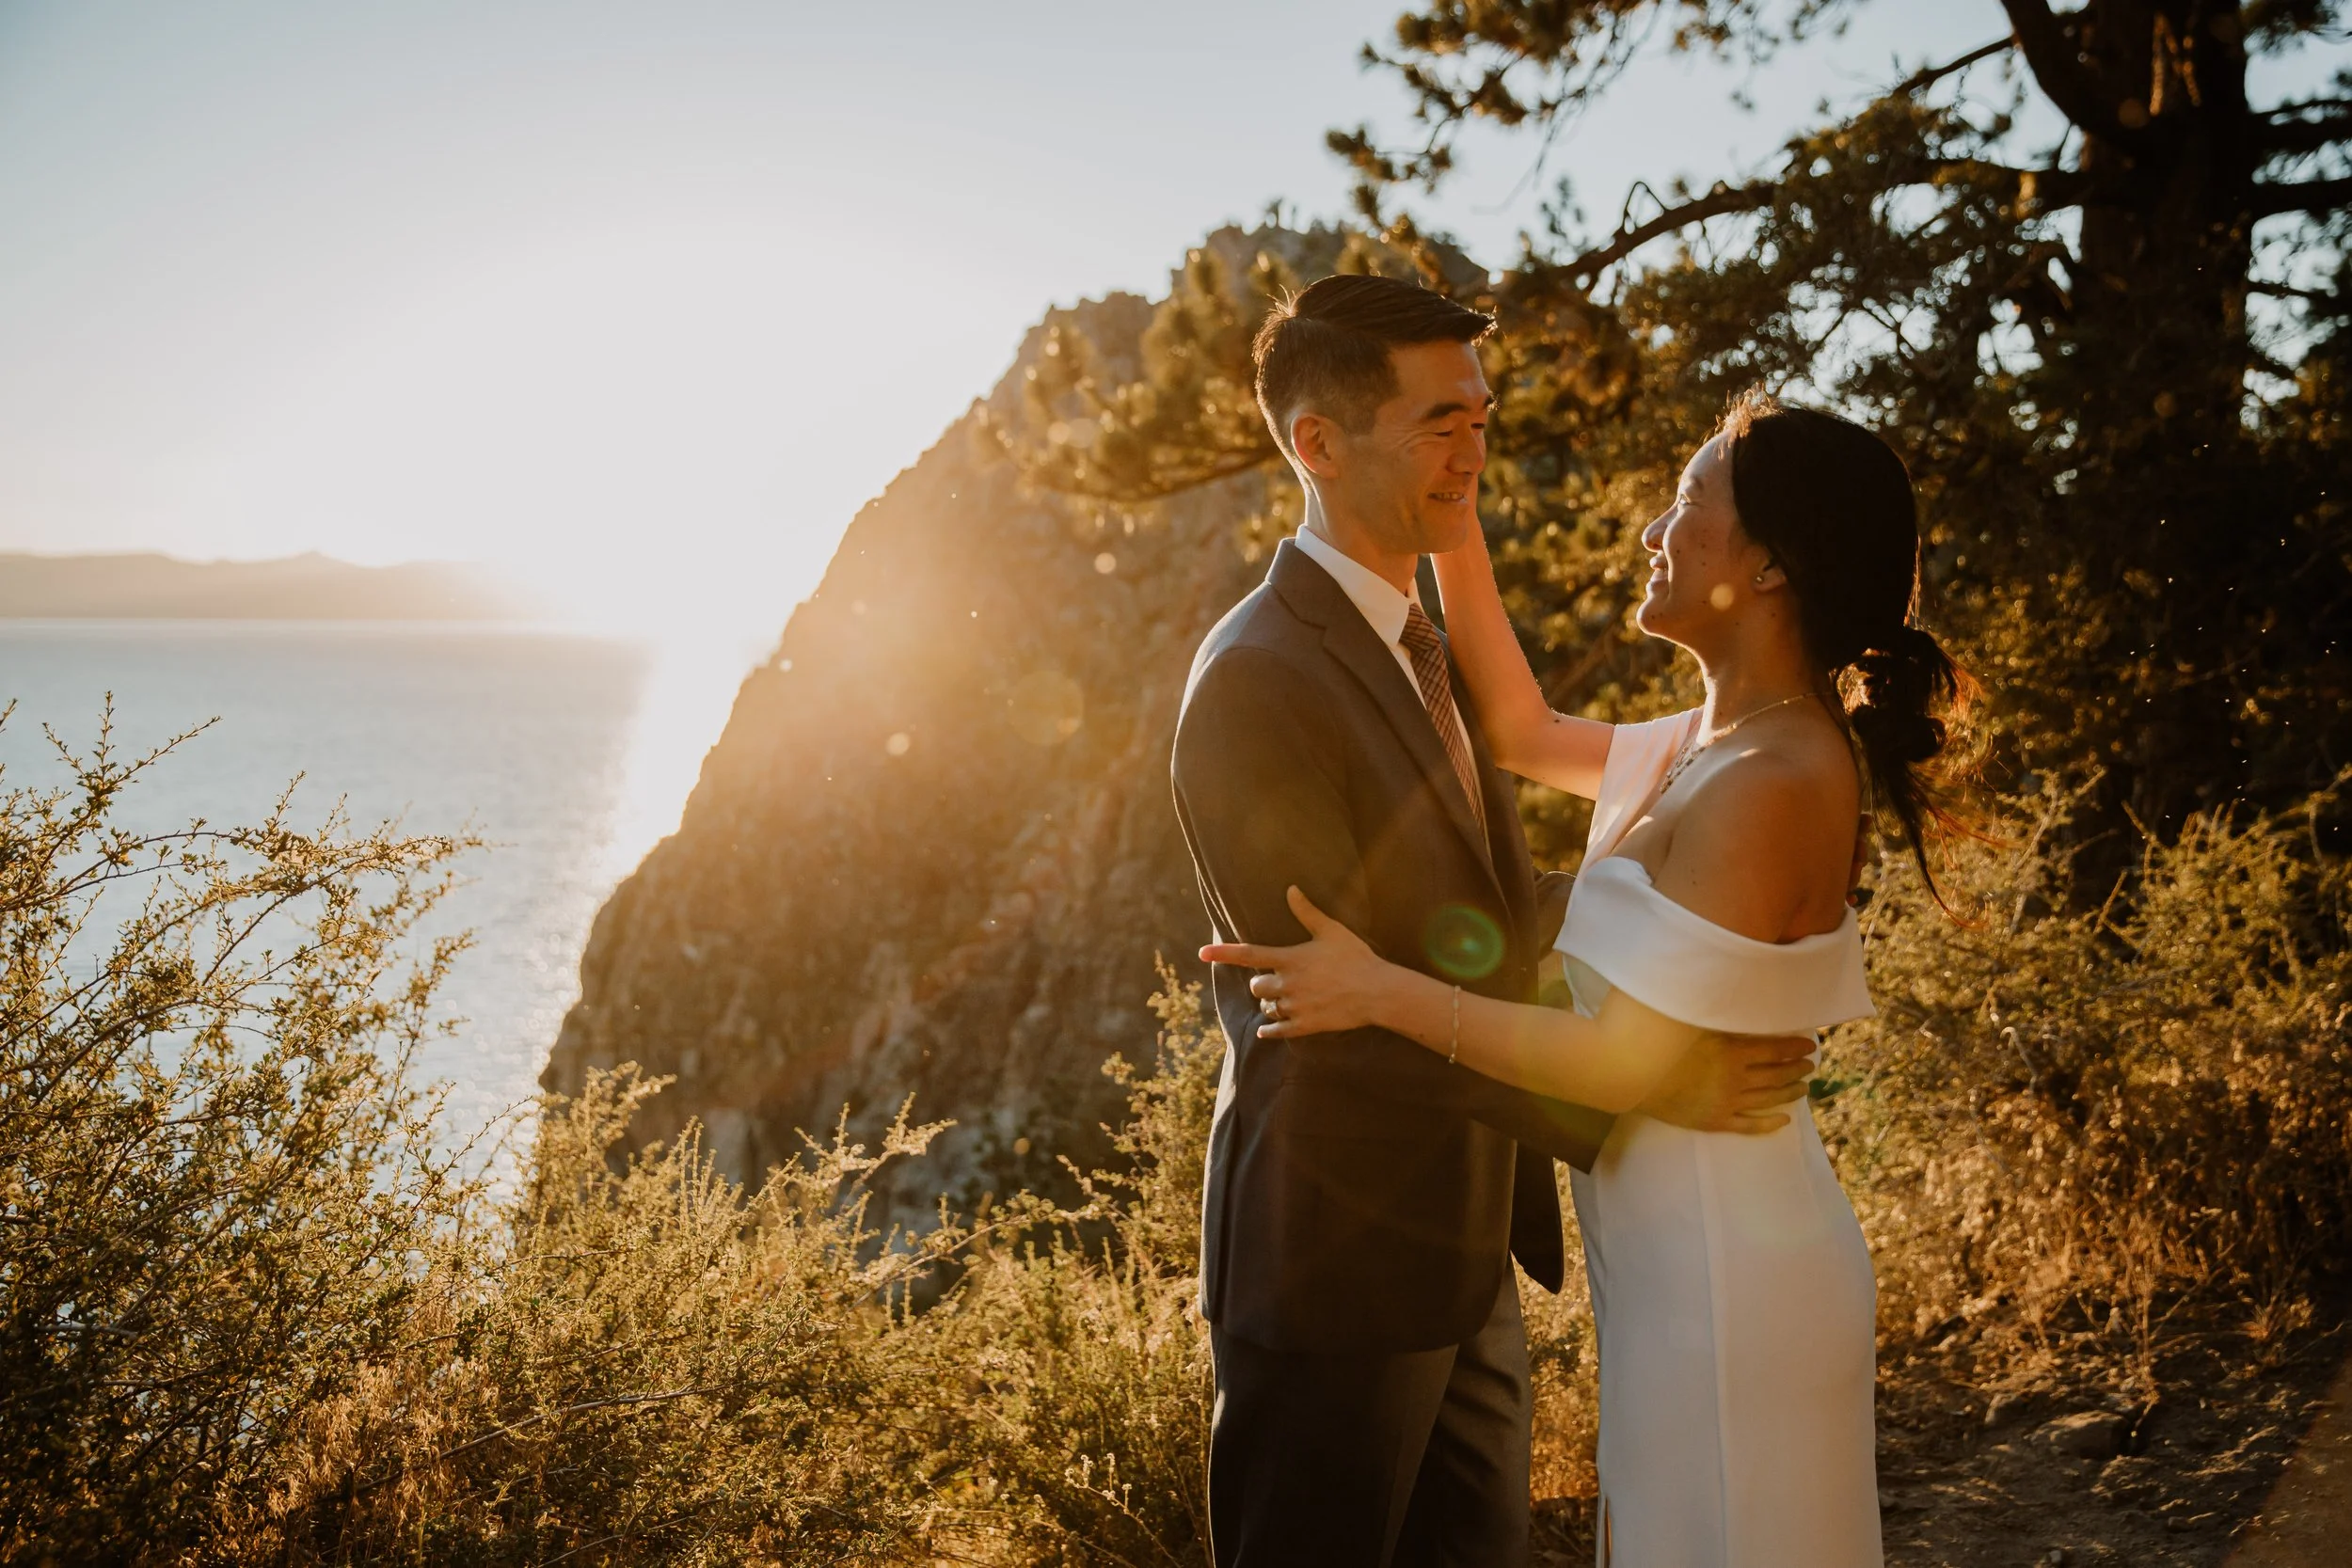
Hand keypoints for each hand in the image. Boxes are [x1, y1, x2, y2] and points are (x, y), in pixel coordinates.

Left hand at [1198, 886, 1390, 1037]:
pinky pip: (1276, 1031)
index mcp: (1290, 959)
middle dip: (1261, 984)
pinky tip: (1268, 1029)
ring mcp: (1295, 1007)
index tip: (1201, 953)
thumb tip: (1291, 889)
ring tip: (1287, 998)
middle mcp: (1288, 984)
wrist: (1377, 992)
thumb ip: (1307, 912)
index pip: (1248, 954)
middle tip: (1277, 981)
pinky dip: (1270, 1030)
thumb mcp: (1332, 930)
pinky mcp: (1305, 1026)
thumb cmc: (1356, 957)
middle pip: (1255, 987)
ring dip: (1271, 1004)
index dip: (1222, 953)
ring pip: (1267, 1008)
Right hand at [1637, 1030, 1815, 1133]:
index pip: (1774, 1049)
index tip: (1809, 1045)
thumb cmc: (1657, 1042)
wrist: (1630, 1077)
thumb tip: (1736, 1001)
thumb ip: (1716, 1017)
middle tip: (1810, 1066)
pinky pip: (1749, 1125)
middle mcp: (1735, 1079)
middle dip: (1797, 1069)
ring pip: (1769, 1099)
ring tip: (1803, 1087)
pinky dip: (1769, 1123)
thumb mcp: (1690, 1022)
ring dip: (1790, 1092)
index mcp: (1731, 1052)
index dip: (1794, 1047)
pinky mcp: (1714, 1121)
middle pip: (1776, 1074)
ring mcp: (1726, 1103)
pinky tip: (1784, 1120)